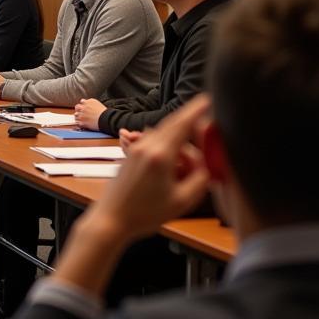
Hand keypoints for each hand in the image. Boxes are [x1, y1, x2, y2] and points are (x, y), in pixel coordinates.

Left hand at [51, 97, 211, 297]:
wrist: (110, 219)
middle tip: (205, 134)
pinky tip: (169, 175)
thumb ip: (200, 179)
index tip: (207, 98)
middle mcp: (146, 147)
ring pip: (163, 137)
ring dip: (178, 147)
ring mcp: (135, 149)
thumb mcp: (183, 201)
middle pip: (172, 126)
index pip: (181, 124)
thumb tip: (209, 165)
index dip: (196, 110)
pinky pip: (153, 145)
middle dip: (190, 126)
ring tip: (184, 175)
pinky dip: (166, 152)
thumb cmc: (145, 214)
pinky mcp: (129, 155)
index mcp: (160, 155)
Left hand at [74, 98, 105, 129]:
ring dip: (78, 116)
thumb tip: (87, 103)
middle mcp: (83, 107)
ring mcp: (81, 115)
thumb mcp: (97, 103)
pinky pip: (77, 122)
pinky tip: (83, 124)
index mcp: (87, 102)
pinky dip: (79, 123)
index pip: (82, 101)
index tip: (85, 107)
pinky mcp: (82, 122)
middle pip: (77, 107)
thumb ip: (90, 102)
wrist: (105, 119)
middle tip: (81, 113)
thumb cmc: (104, 112)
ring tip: (83, 119)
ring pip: (76, 115)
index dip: (83, 105)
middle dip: (78, 110)